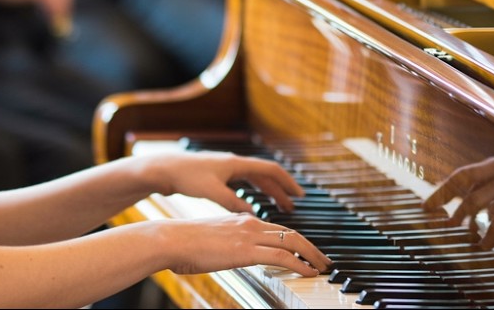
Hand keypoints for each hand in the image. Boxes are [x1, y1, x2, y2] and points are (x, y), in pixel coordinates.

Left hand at [142, 150, 304, 214]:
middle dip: (281, 190)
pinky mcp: (217, 176)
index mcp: (236, 164)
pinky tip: (254, 206)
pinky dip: (254, 194)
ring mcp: (226, 169)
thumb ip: (233, 202)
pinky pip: (244, 184)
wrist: (163, 169)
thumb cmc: (186, 177)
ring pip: (255, 180)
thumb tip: (252, 214)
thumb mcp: (212, 192)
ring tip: (279, 207)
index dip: (287, 182)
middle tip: (294, 205)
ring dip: (269, 192)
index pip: (270, 170)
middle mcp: (234, 164)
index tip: (300, 194)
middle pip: (265, 175)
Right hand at [157, 214, 328, 277]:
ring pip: (292, 242)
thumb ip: (225, 244)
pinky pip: (282, 256)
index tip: (305, 251)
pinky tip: (308, 272)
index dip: (294, 240)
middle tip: (323, 259)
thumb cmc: (182, 242)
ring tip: (322, 267)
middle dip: (310, 247)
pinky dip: (300, 264)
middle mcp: (249, 223)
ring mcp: (249, 235)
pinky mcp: (246, 250)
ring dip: (311, 256)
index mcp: (240, 220)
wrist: (170, 239)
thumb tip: (228, 254)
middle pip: (290, 233)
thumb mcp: (210, 240)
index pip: (276, 230)